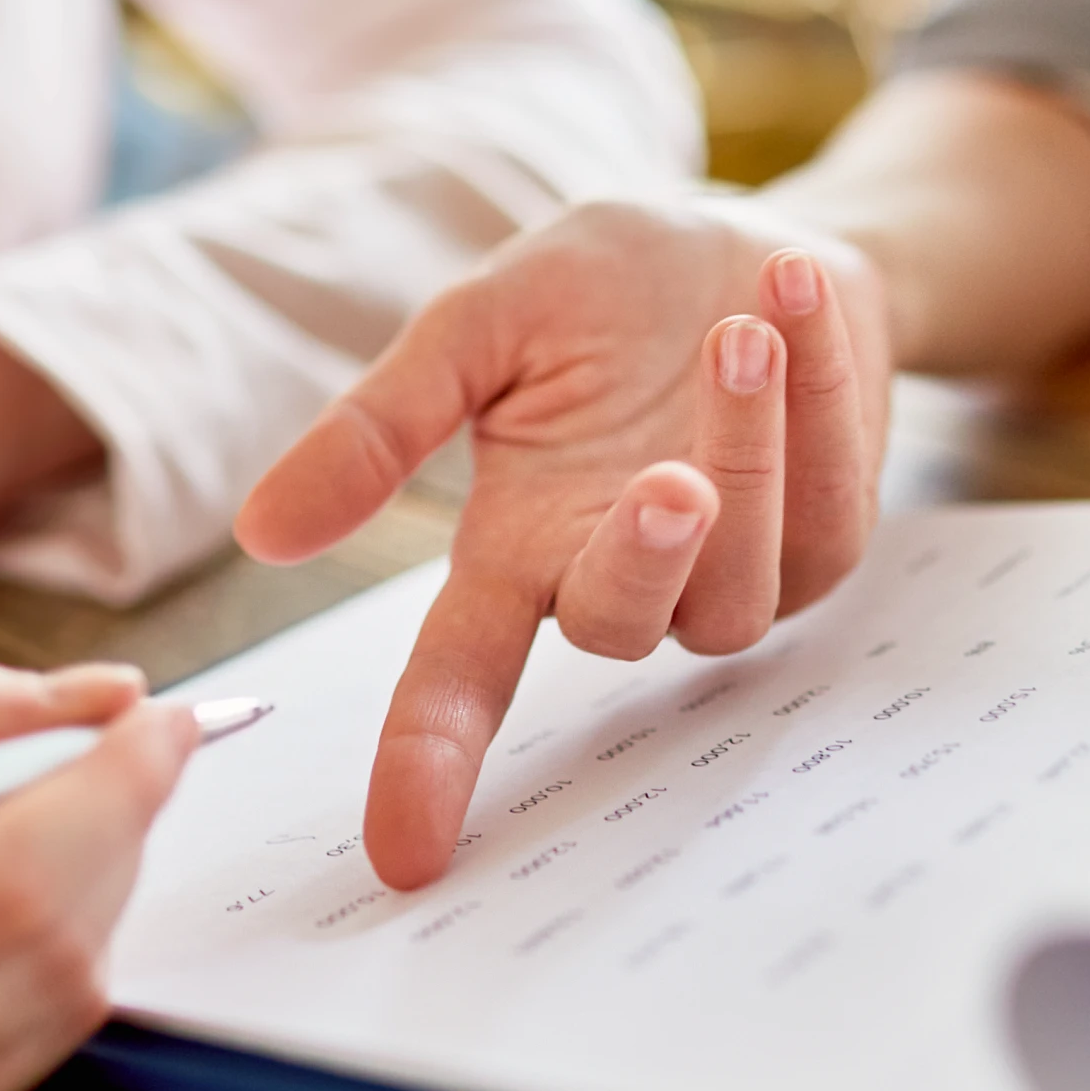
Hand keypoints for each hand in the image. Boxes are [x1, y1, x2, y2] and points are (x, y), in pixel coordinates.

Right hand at [0, 659, 192, 1090]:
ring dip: (84, 902)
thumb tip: (98, 698)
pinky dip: (29, 979)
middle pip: (44, 954)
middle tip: (106, 760)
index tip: (152, 719)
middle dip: (109, 833)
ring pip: (53, 1017)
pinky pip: (13, 1074)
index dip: (105, 791)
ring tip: (35, 831)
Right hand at [234, 200, 891, 888]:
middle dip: (643, 560)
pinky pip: (827, 513)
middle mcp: (617, 579)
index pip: (458, 679)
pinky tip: (790, 299)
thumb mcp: (475, 328)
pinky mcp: (822, 542)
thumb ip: (381, 424)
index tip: (403, 851)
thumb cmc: (604, 291)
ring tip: (739, 328)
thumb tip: (262, 532)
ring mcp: (728, 574)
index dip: (429, 761)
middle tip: (669, 479)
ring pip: (735, 586)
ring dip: (746, 455)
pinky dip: (819, 404)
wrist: (749, 238)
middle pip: (615, 632)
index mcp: (517, 547)